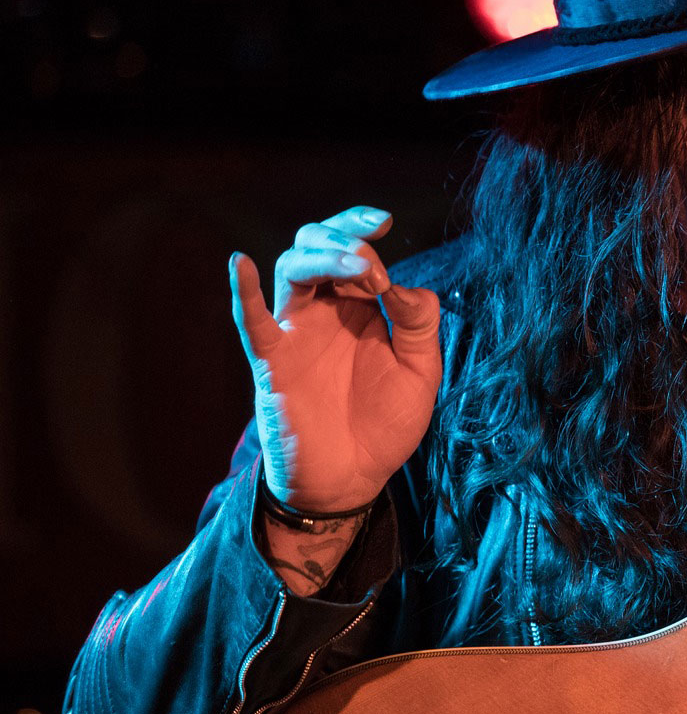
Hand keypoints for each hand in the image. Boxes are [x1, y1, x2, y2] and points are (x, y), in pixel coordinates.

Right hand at [229, 206, 440, 512]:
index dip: (368, 243)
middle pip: (316, 246)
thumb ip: (419, 324)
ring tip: (356, 267)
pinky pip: (252, 321)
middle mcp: (325, 311)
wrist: (354, 477)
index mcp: (361, 307)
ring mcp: (296, 332)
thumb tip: (401, 286)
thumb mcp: (420, 371)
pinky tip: (238, 262)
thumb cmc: (386, 423)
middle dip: (343, 237)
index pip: (355, 251)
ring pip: (291, 270)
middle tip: (371, 256)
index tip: (388, 263)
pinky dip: (243, 292)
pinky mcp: (273, 361)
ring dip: (321, 258)